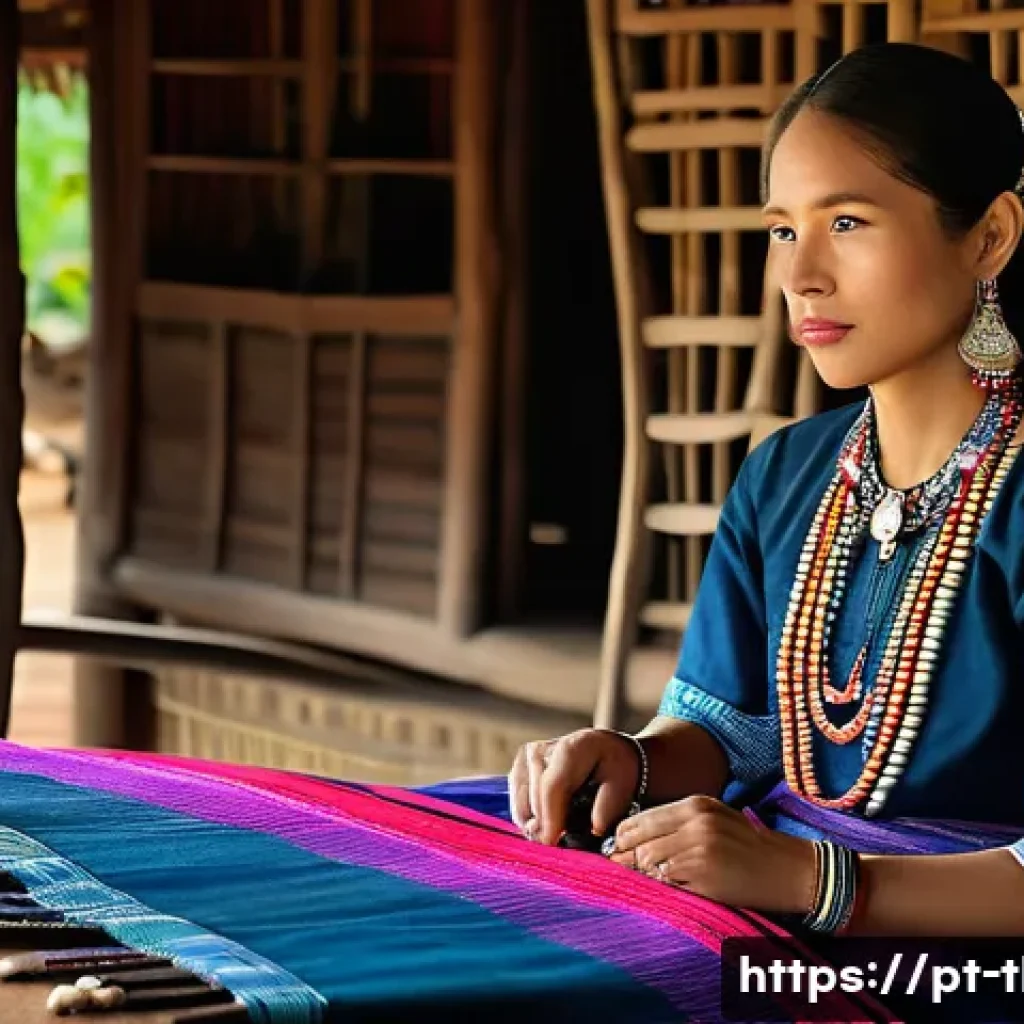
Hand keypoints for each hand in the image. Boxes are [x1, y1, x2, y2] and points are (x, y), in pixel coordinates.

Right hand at [508, 729, 639, 844]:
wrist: (601, 748)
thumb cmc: (613, 768)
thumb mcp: (622, 784)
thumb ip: (609, 806)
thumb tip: (594, 828)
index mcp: (571, 749)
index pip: (552, 787)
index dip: (550, 818)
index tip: (552, 843)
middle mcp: (541, 750)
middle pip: (534, 799)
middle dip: (545, 828)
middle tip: (560, 846)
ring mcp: (525, 758)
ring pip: (522, 805)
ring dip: (537, 825)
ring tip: (558, 832)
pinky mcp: (517, 768)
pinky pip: (517, 805)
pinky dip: (530, 819)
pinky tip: (547, 822)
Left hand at [608, 794, 816, 913]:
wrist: (789, 868)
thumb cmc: (750, 848)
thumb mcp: (715, 821)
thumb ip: (680, 824)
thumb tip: (637, 840)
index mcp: (696, 805)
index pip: (642, 818)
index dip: (624, 836)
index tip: (618, 848)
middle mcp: (695, 820)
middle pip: (639, 837)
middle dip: (624, 854)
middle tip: (619, 867)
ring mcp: (698, 845)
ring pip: (647, 859)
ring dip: (641, 872)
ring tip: (644, 879)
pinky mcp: (703, 871)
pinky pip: (665, 878)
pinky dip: (660, 884)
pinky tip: (667, 887)